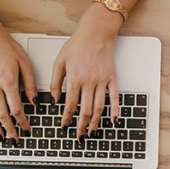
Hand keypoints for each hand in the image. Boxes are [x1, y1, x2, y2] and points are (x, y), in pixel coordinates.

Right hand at [0, 25, 37, 140]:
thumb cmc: (6, 46)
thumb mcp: (24, 63)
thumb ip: (30, 84)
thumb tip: (35, 102)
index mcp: (9, 80)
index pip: (17, 108)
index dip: (22, 122)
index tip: (27, 129)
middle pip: (2, 114)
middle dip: (9, 129)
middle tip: (15, 139)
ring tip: (1, 136)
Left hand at [51, 8, 120, 138]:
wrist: (96, 32)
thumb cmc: (77, 44)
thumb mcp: (60, 61)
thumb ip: (55, 82)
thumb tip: (54, 99)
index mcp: (74, 79)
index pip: (70, 105)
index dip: (67, 118)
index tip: (64, 125)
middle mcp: (89, 82)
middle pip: (85, 110)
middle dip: (81, 126)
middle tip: (79, 136)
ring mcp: (102, 81)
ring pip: (99, 107)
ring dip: (95, 122)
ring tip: (92, 132)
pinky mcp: (112, 78)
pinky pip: (115, 97)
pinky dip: (115, 110)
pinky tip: (113, 120)